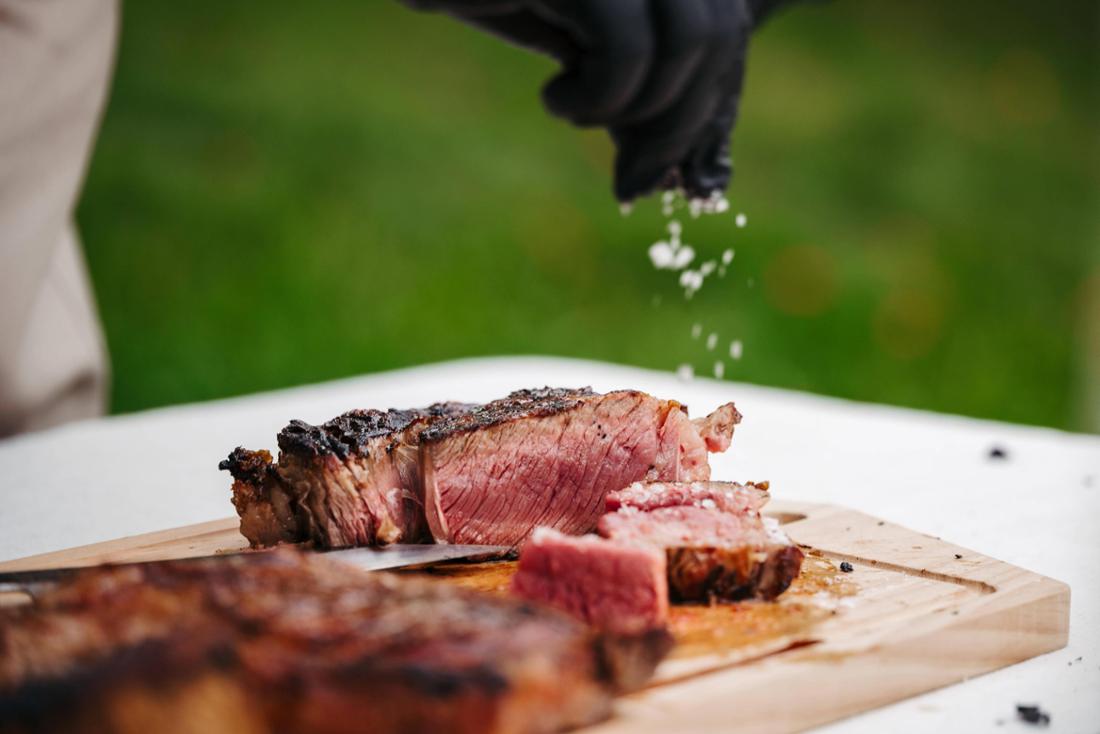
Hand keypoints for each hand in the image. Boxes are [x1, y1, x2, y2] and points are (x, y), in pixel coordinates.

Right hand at [402, 1, 794, 201]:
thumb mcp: (582, 44)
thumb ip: (638, 88)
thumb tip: (679, 176)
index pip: (726, 29)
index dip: (704, 108)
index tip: (663, 173)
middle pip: (716, 38)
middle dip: (678, 127)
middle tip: (633, 184)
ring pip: (685, 43)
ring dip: (638, 111)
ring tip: (578, 115)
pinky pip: (627, 51)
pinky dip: (597, 99)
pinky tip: (553, 97)